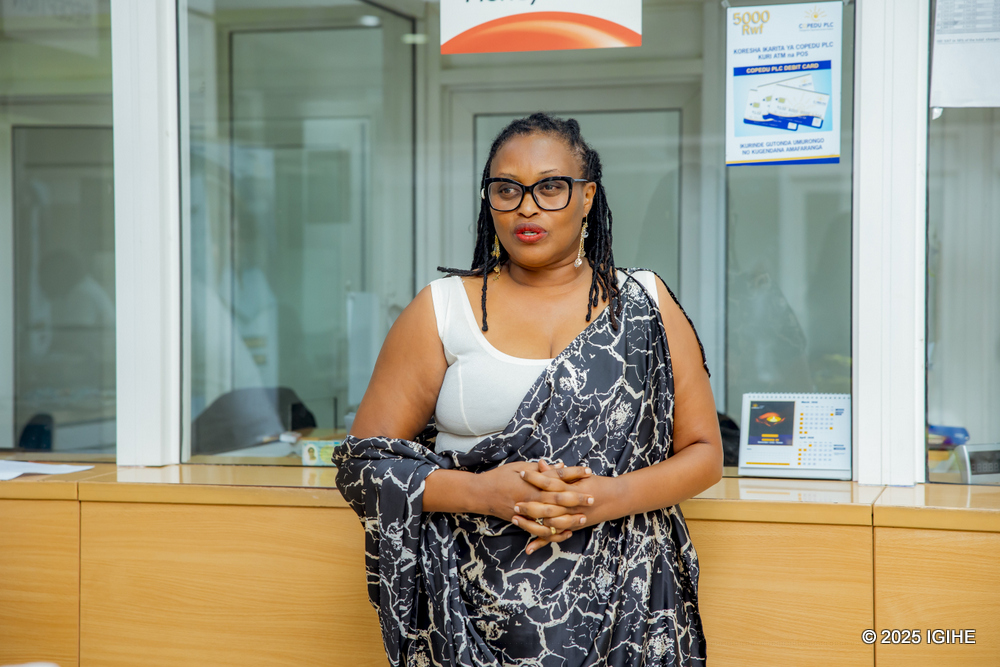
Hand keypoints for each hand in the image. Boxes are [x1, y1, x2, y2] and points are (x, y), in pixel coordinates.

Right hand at [478, 459, 593, 523]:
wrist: (480, 494)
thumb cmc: (499, 477)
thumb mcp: (519, 466)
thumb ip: (540, 469)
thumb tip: (560, 466)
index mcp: (531, 482)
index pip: (558, 477)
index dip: (574, 475)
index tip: (588, 472)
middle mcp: (531, 498)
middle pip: (559, 499)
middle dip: (577, 498)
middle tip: (592, 498)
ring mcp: (527, 512)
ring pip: (552, 517)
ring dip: (569, 518)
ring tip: (583, 517)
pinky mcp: (523, 522)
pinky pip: (542, 531)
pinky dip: (555, 533)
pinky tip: (567, 532)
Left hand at [514, 461, 618, 553]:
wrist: (617, 498)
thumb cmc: (596, 483)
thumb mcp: (579, 475)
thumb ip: (558, 472)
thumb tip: (540, 463)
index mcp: (572, 489)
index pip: (550, 482)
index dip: (535, 478)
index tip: (521, 473)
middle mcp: (572, 505)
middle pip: (547, 506)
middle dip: (529, 505)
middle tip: (515, 503)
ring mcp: (572, 519)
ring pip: (549, 523)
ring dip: (531, 523)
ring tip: (516, 520)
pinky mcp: (572, 528)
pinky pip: (555, 537)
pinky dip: (542, 543)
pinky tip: (528, 549)